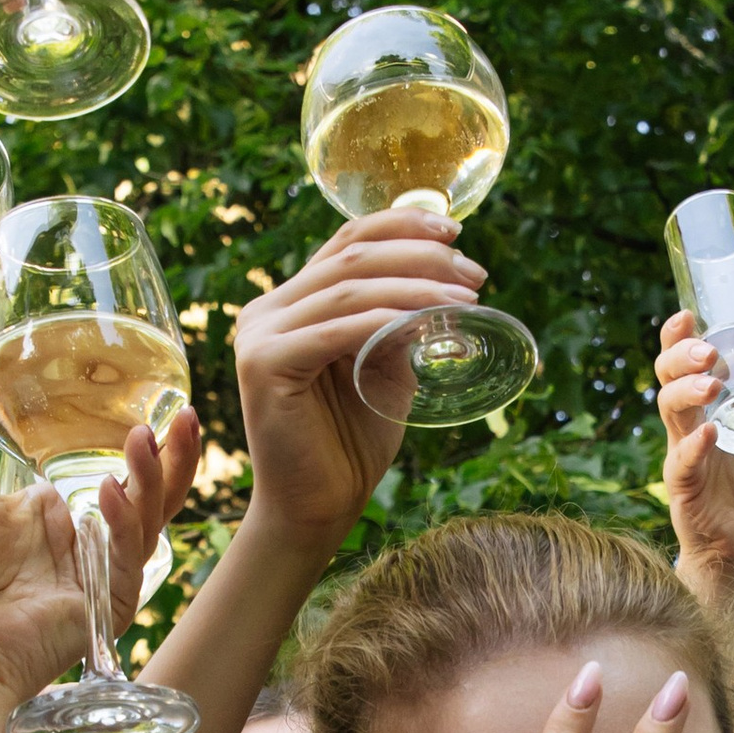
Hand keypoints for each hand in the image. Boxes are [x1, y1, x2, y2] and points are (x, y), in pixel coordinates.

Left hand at [0, 368, 140, 711]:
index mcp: (60, 517)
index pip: (120, 475)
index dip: (148, 446)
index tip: (161, 408)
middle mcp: (88, 545)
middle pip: (151, 497)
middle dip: (173, 459)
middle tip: (182, 415)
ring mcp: (100, 577)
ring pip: (148, 524)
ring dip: (150, 482)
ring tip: (142, 441)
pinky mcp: (105, 609)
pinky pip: (126, 562)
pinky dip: (124, 526)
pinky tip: (110, 491)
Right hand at [230, 212, 494, 553]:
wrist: (318, 508)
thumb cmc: (352, 441)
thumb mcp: (386, 368)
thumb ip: (401, 324)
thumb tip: (446, 285)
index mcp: (291, 302)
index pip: (347, 241)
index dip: (401, 224)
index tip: (456, 230)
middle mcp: (266, 310)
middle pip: (352, 257)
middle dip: (421, 256)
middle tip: (475, 273)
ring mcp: (259, 335)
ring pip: (350, 288)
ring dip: (416, 286)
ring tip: (468, 298)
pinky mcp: (263, 364)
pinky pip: (337, 328)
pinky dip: (387, 318)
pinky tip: (428, 320)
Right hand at [654, 310, 733, 640]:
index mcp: (708, 413)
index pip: (682, 368)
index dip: (677, 339)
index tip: (687, 315)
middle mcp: (691, 432)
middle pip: (667, 383)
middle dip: (680, 358)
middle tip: (707, 349)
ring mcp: (685, 460)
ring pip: (670, 415)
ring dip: (688, 391)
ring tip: (713, 380)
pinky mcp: (687, 492)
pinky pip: (683, 464)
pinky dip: (695, 446)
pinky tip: (712, 431)